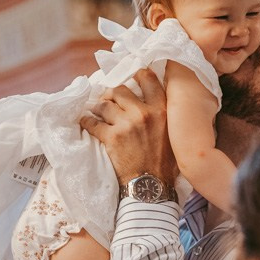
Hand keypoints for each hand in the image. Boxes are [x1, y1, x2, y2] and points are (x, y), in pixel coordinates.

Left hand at [81, 69, 177, 185]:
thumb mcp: (174, 133)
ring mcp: (126, 124)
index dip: (137, 74)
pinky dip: (86, 122)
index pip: (148, 78)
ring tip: (97, 112)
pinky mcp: (111, 137)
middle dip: (112, 94)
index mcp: (161, 109)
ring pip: (104, 105)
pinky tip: (85, 122)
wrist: (151, 186)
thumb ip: (164, 114)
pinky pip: (92, 123)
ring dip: (98, 108)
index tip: (131, 76)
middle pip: (120, 90)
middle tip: (109, 100)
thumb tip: (154, 100)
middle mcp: (143, 112)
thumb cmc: (166, 163)